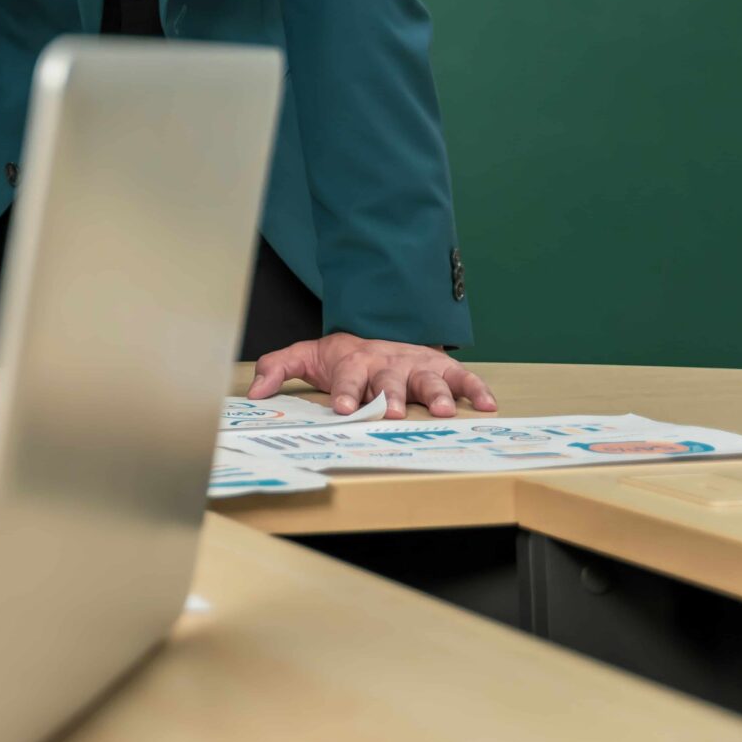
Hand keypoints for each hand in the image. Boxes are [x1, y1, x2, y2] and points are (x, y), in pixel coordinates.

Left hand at [249, 332, 495, 418]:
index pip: (346, 377)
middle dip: (390, 396)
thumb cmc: (342, 354)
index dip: (344, 391)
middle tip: (392, 411)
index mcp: (353, 361)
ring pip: (428, 379)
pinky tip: (487, 405)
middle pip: (389, 381)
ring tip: (442, 412)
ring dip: (436, 395)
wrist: (377, 329)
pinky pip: (462, 377)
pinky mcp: (441, 368)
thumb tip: (254, 393)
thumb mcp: (305, 356)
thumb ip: (278, 369)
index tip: (341, 407)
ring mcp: (416, 365)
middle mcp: (387, 363)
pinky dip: (476, 389)